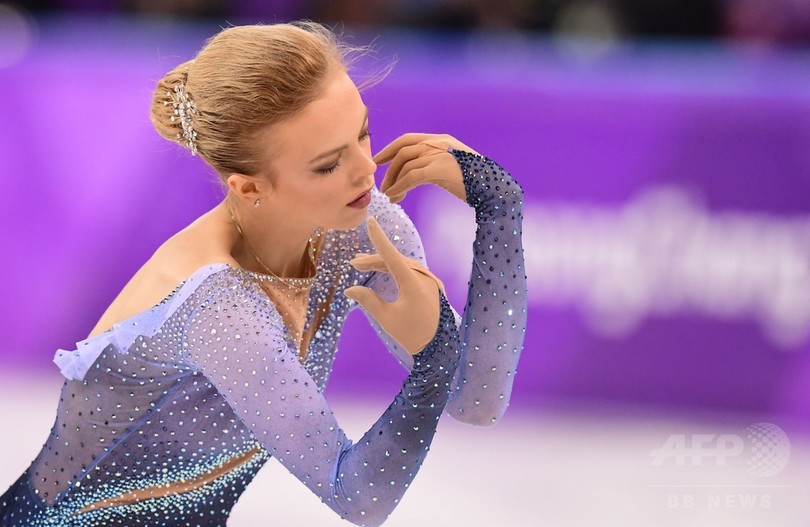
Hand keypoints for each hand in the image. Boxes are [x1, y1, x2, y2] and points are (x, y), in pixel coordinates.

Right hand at [344, 217, 443, 355]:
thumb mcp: (387, 319)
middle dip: (374, 260)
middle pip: (395, 260)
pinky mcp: (432, 286)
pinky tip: (385, 271)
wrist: (440, 347)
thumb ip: (368, 300)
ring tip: (364, 265)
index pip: (391, 255)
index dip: (379, 238)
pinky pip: (411, 272)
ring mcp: (429, 281)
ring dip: (384, 264)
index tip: (370, 221)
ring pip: (403, 265)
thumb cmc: (412, 334)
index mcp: (413, 282)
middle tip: (355, 264)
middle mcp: (423, 276)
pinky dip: (396, 270)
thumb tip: (349, 289)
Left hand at [374, 133, 478, 203]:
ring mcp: (439, 154)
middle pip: (403, 151)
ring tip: (389, 196)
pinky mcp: (439, 168)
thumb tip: (414, 174)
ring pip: (405, 165)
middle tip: (381, 184)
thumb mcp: (452, 166)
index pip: (408, 139)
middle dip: (388, 168)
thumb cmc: (475, 182)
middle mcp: (438, 143)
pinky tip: (395, 197)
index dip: (390, 149)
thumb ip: (434, 164)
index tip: (378, 160)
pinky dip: (399, 187)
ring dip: (393, 182)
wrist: (494, 189)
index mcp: (441, 140)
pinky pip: (410, 177)